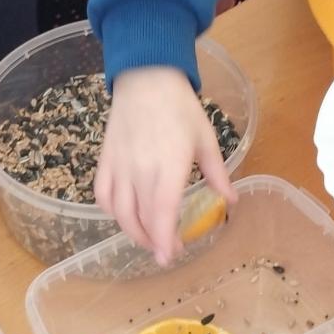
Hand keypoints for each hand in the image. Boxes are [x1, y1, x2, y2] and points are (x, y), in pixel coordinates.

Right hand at [95, 66, 232, 265]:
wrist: (146, 78)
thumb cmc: (180, 107)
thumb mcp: (206, 138)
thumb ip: (217, 173)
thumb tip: (231, 200)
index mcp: (168, 166)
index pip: (161, 213)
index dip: (163, 240)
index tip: (169, 256)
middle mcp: (140, 170)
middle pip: (140, 218)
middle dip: (152, 241)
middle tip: (165, 251)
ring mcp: (119, 165)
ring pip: (119, 211)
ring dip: (131, 231)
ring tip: (146, 239)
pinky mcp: (105, 159)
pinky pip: (102, 194)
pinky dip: (111, 211)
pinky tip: (123, 215)